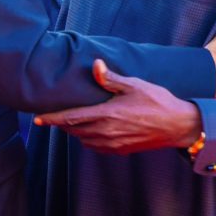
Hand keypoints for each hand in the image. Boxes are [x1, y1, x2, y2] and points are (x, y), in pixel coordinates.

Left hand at [33, 60, 201, 154]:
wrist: (178, 126)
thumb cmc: (158, 102)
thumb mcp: (134, 85)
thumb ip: (111, 79)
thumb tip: (96, 65)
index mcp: (107, 115)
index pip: (71, 119)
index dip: (51, 119)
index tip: (37, 119)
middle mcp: (106, 133)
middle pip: (73, 130)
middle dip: (61, 123)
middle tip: (51, 116)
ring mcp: (113, 144)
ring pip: (83, 139)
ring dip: (75, 131)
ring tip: (71, 120)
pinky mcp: (120, 150)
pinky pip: (95, 147)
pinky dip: (88, 138)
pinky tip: (91, 130)